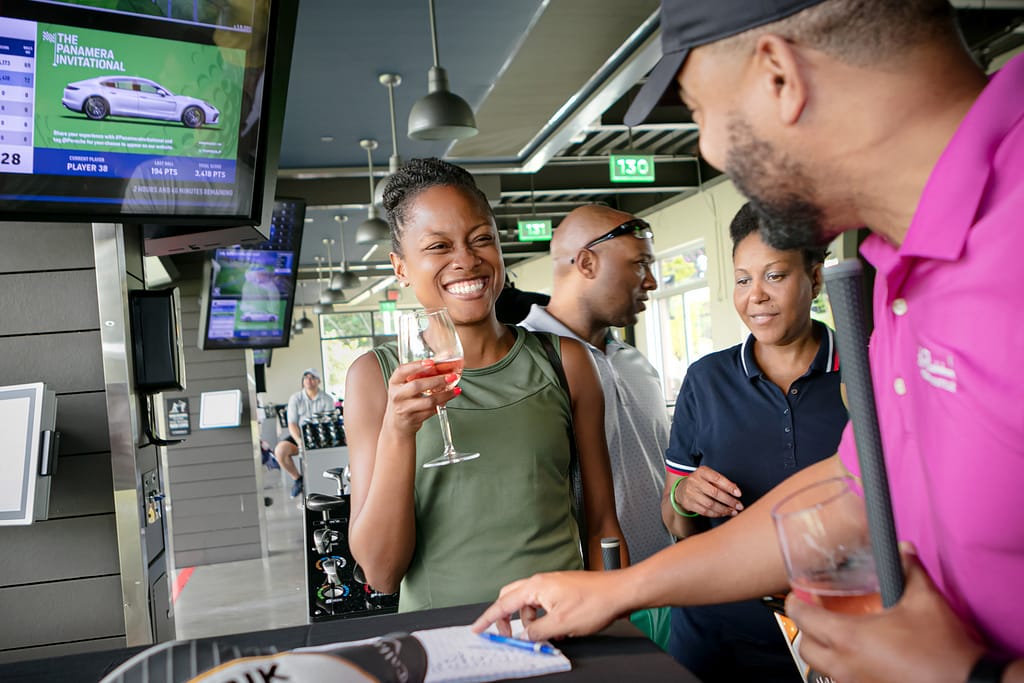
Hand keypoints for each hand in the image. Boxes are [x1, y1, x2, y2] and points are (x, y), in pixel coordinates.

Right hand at [382, 360, 459, 435]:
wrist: (396, 424)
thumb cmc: (404, 400)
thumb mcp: (404, 386)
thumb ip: (417, 376)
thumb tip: (441, 366)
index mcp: (394, 382)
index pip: (402, 370)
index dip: (416, 365)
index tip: (431, 362)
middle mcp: (397, 395)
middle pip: (417, 385)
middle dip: (437, 380)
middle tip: (451, 377)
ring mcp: (404, 408)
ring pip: (428, 401)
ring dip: (445, 395)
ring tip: (455, 390)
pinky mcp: (413, 419)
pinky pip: (431, 410)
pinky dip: (442, 403)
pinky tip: (448, 398)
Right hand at [471, 570, 627, 640]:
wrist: (619, 592)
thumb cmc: (595, 602)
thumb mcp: (561, 625)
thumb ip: (536, 632)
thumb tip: (523, 636)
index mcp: (536, 586)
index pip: (503, 603)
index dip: (488, 618)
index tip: (478, 628)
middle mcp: (541, 581)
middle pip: (511, 598)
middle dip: (506, 618)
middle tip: (509, 635)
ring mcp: (552, 584)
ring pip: (528, 603)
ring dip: (528, 620)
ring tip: (540, 635)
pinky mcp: (562, 590)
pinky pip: (542, 603)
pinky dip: (541, 617)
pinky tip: (554, 628)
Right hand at [677, 466, 742, 516]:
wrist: (681, 489)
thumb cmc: (701, 482)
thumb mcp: (709, 476)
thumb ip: (722, 482)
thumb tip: (735, 490)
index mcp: (701, 472)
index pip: (717, 479)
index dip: (729, 487)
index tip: (739, 494)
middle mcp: (694, 481)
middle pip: (714, 493)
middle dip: (729, 501)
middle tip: (739, 506)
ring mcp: (690, 493)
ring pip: (710, 504)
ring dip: (724, 510)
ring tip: (733, 511)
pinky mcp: (688, 504)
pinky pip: (705, 511)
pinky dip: (716, 514)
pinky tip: (723, 513)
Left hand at [786, 544, 983, 682]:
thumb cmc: (943, 650)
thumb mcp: (924, 600)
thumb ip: (908, 570)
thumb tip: (902, 550)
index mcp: (849, 639)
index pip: (803, 620)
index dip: (794, 604)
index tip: (796, 596)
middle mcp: (847, 666)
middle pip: (805, 649)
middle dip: (806, 631)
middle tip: (816, 615)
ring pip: (824, 669)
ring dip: (825, 652)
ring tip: (839, 635)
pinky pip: (846, 681)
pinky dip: (845, 668)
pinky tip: (863, 656)